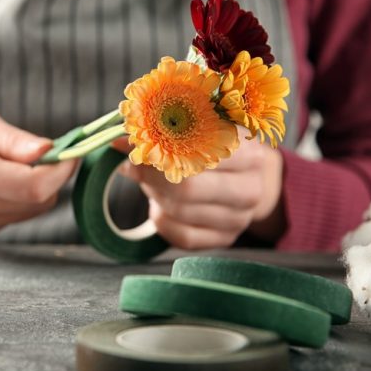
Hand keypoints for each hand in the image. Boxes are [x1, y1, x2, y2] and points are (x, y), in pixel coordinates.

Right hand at [0, 107, 76, 240]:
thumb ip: (15, 140)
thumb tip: (51, 152)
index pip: (34, 187)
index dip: (61, 171)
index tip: (69, 153)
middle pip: (38, 201)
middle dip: (49, 176)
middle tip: (35, 151)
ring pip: (31, 210)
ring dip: (32, 187)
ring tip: (4, 163)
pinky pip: (16, 216)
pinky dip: (17, 198)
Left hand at [116, 133, 284, 248]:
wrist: (247, 178)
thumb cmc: (215, 148)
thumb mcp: (199, 131)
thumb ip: (163, 131)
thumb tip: (118, 141)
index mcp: (249, 153)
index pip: (198, 155)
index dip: (161, 151)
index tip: (137, 149)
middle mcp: (251, 189)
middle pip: (186, 189)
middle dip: (153, 178)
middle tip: (137, 169)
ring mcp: (240, 219)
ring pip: (180, 212)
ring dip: (156, 196)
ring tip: (153, 183)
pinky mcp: (226, 239)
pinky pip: (182, 237)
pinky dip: (162, 221)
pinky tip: (160, 208)